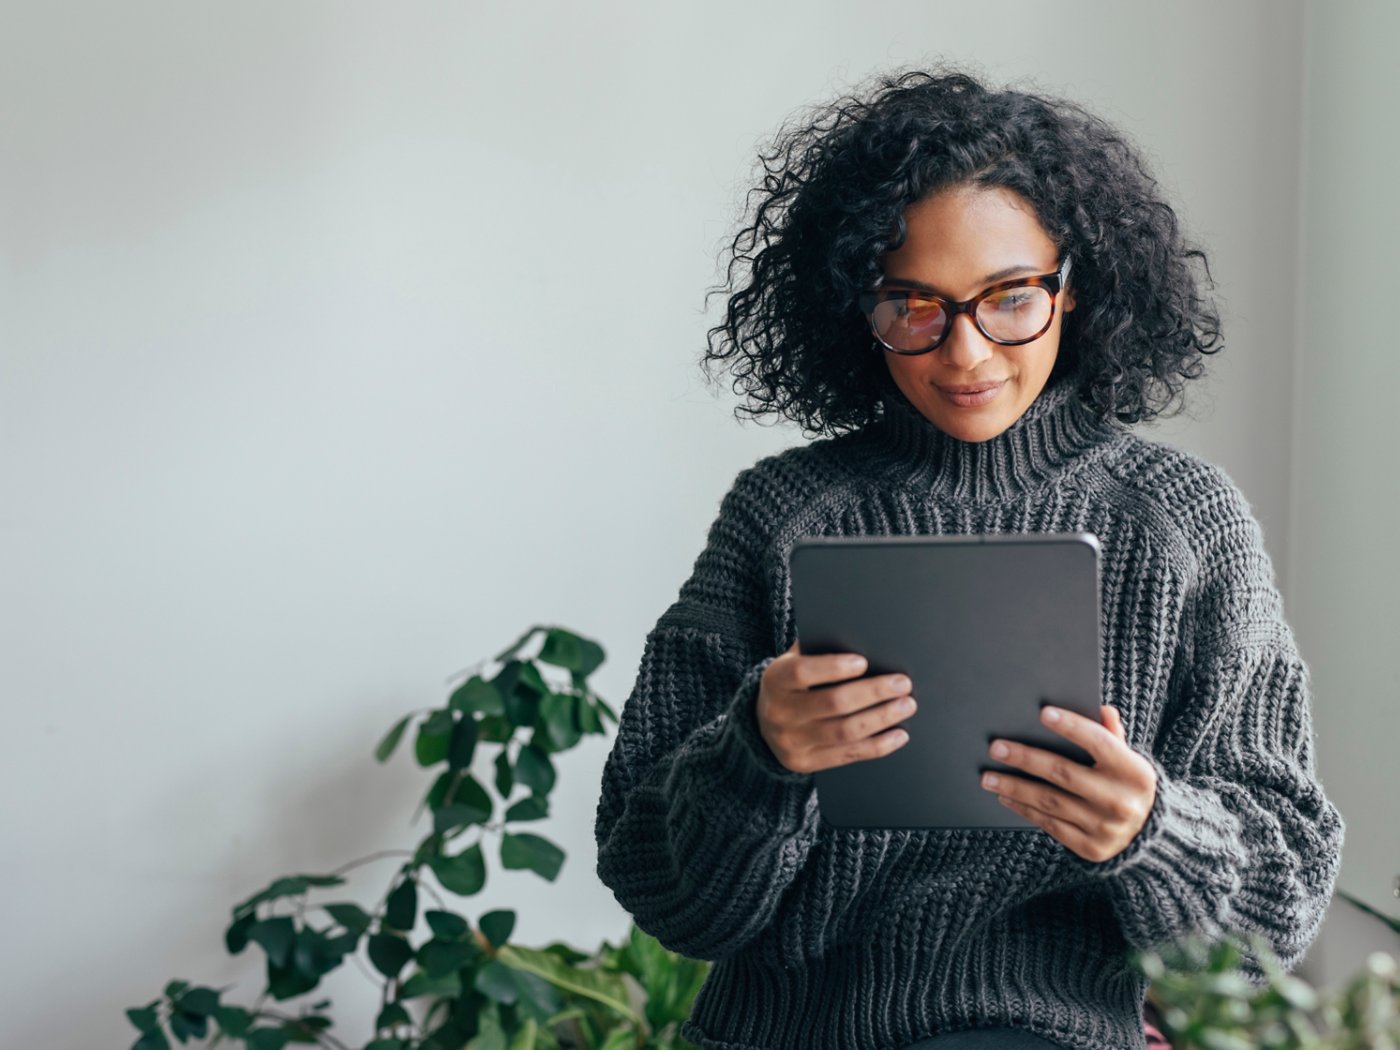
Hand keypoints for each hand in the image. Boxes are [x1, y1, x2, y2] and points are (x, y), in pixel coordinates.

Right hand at [756, 640, 914, 773]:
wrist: (765, 723)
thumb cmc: (793, 683)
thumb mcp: (795, 661)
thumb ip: (820, 651)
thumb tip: (866, 645)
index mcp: (775, 680)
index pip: (802, 672)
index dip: (833, 667)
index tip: (864, 662)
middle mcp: (779, 713)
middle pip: (833, 703)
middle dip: (873, 692)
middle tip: (902, 684)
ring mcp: (791, 742)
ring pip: (845, 732)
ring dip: (881, 718)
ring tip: (906, 706)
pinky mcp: (805, 763)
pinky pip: (848, 755)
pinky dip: (878, 745)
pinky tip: (898, 734)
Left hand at [979, 704, 1157, 863]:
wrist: (1147, 835)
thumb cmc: (1126, 784)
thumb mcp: (1128, 759)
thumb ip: (1112, 735)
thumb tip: (1101, 710)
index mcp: (1135, 772)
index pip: (1100, 743)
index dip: (1071, 727)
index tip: (1043, 713)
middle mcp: (1121, 801)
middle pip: (1064, 773)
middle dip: (1026, 758)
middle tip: (996, 747)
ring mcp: (1105, 828)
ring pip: (1050, 802)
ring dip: (1014, 787)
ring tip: (988, 776)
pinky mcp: (1091, 848)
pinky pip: (1050, 825)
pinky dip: (1024, 809)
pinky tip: (1005, 796)